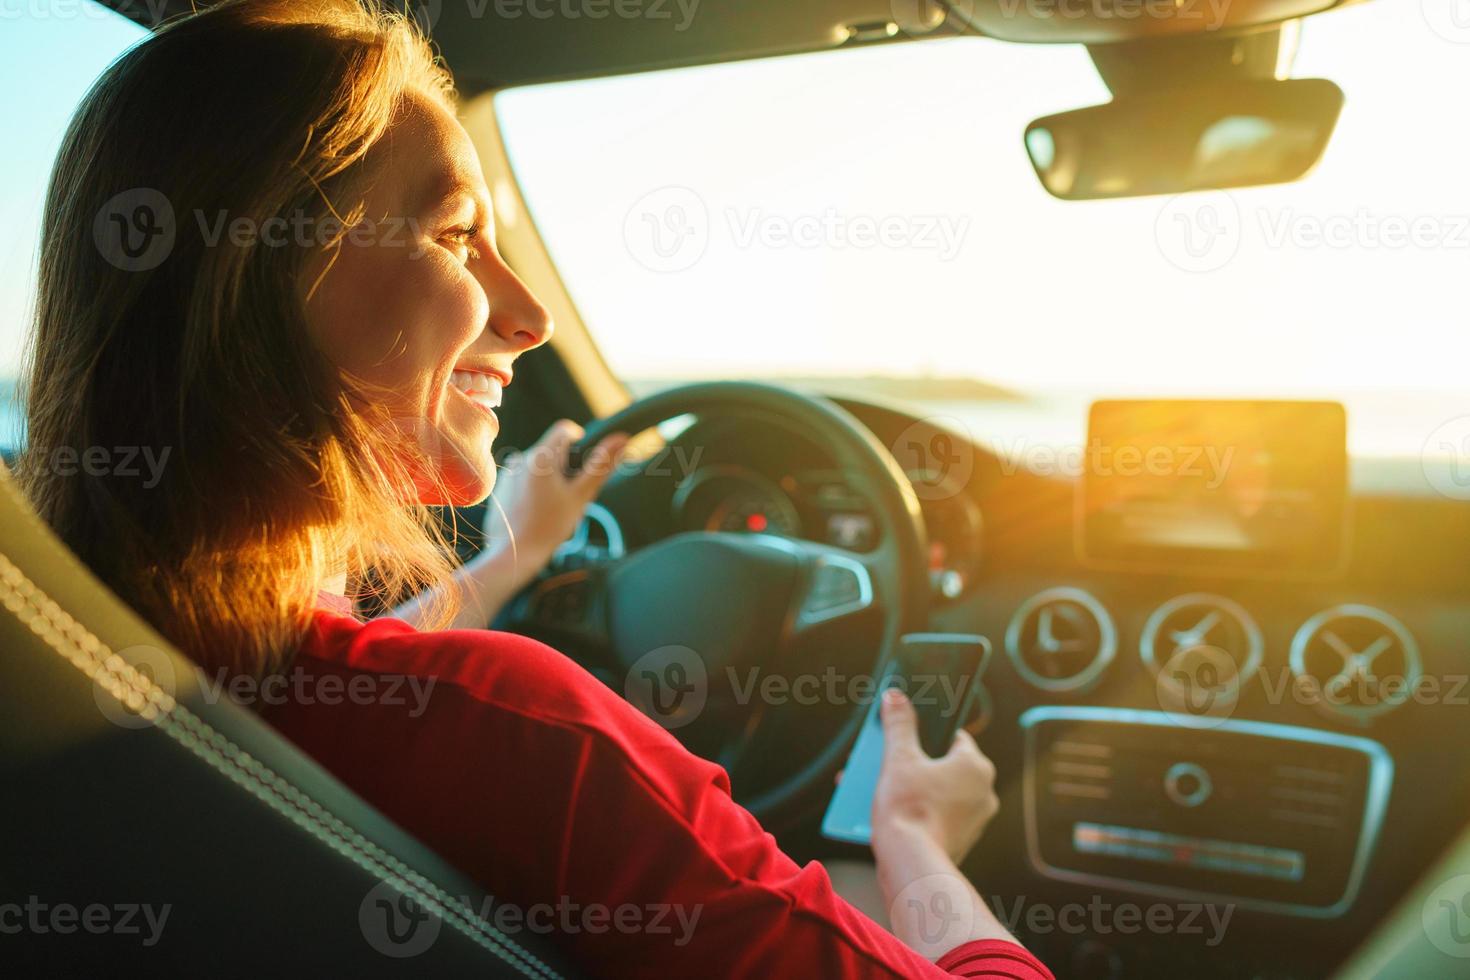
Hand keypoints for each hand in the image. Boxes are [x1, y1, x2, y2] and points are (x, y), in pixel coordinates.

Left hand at [483, 420, 627, 590]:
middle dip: (565, 468)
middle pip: (552, 451)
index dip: (579, 440)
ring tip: (552, 510)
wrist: (513, 554)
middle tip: (571, 497)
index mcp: (541, 456)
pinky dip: (534, 491)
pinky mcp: (502, 488)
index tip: (584, 464)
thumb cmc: (550, 526)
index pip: (564, 430)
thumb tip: (622, 438)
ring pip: (538, 467)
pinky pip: (524, 480)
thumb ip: (601, 466)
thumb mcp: (581, 496)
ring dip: (550, 480)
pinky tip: (536, 514)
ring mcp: (508, 473)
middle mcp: (520, 458)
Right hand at [870, 689, 997, 865]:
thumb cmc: (910, 810)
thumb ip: (899, 725)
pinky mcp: (960, 841)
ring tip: (881, 788)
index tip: (907, 735)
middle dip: (913, 763)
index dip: (927, 734)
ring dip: (912, 788)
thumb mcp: (899, 758)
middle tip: (888, 762)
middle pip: (943, 766)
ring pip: (940, 793)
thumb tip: (895, 698)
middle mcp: (983, 792)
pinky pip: (938, 817)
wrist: (911, 864)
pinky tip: (890, 813)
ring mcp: (974, 820)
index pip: (953, 737)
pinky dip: (918, 812)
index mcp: (975, 766)